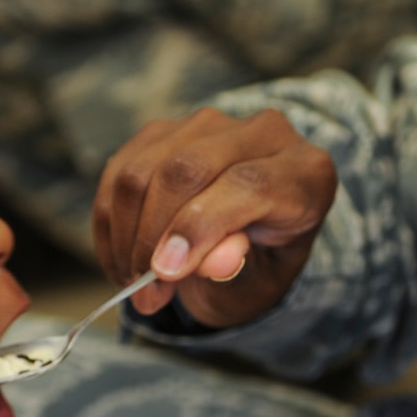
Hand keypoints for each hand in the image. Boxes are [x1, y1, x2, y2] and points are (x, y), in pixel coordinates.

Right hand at [93, 106, 336, 327]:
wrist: (255, 233)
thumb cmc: (263, 261)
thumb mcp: (262, 280)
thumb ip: (238, 269)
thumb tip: (208, 261)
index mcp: (305, 171)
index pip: (247, 184)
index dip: (200, 227)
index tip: (165, 273)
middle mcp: (262, 133)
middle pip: (187, 169)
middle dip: (153, 237)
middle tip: (144, 292)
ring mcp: (211, 124)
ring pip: (143, 169)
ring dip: (126, 235)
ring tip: (134, 283)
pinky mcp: (165, 130)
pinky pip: (120, 171)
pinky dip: (111, 222)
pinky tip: (122, 260)